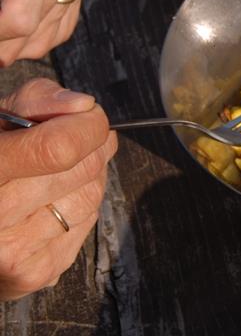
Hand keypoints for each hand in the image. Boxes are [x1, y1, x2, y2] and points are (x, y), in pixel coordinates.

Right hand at [0, 79, 115, 300]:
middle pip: (82, 170)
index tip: (90, 117)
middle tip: (82, 138)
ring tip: (61, 171)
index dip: (87, 127)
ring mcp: (12, 251)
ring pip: (91, 196)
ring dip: (91, 176)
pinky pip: (87, 224)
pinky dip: (82, 207)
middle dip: (93, 147)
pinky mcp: (33, 273)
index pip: (58, 149)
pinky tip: (53, 202)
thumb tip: (83, 106)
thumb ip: (36, 100)